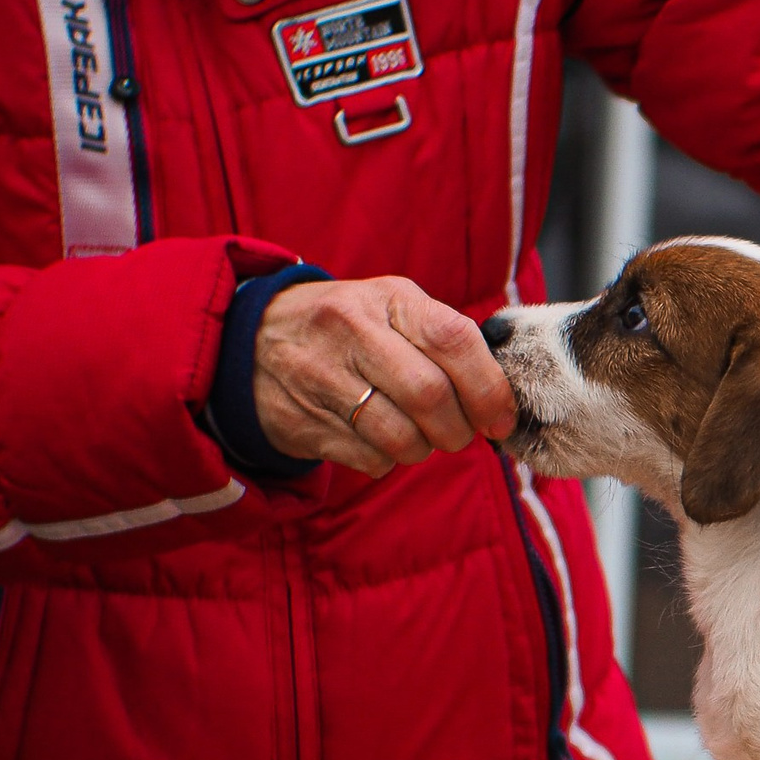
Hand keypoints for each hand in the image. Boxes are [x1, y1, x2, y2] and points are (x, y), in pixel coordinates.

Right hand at [252, 277, 516, 477]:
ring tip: (418, 436)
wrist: (253, 340)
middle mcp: (352, 330)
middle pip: (429, 396)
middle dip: (459, 430)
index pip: (453, 339)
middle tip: (461, 435)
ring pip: (401, 437)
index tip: (501, 418)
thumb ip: (447, 340)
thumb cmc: (352, 328)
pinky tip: (376, 439)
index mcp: (390, 298)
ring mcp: (321, 376)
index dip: (488, 388)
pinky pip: (369, 459)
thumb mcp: (394, 308)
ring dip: (424, 449)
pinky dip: (386, 461)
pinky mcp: (302, 420)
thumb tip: (506, 395)